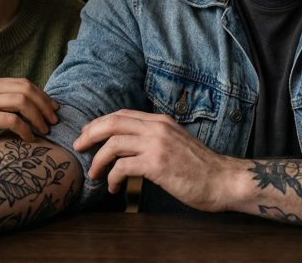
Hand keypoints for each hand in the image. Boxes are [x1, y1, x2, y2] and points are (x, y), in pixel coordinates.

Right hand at [0, 76, 59, 158]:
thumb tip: (16, 111)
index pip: (23, 83)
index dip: (41, 95)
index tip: (52, 108)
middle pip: (27, 90)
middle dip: (45, 105)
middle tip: (54, 120)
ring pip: (23, 102)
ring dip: (39, 117)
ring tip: (45, 130)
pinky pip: (12, 120)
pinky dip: (25, 130)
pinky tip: (29, 140)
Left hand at [72, 109, 236, 211]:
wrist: (223, 180)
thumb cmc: (200, 167)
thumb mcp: (175, 142)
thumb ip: (155, 138)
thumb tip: (129, 145)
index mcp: (160, 121)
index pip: (121, 115)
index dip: (100, 123)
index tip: (88, 135)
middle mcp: (157, 128)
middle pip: (112, 123)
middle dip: (90, 134)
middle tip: (78, 147)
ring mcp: (156, 145)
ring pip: (113, 144)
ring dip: (98, 160)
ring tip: (95, 173)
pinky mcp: (156, 164)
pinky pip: (122, 167)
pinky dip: (113, 178)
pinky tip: (114, 187)